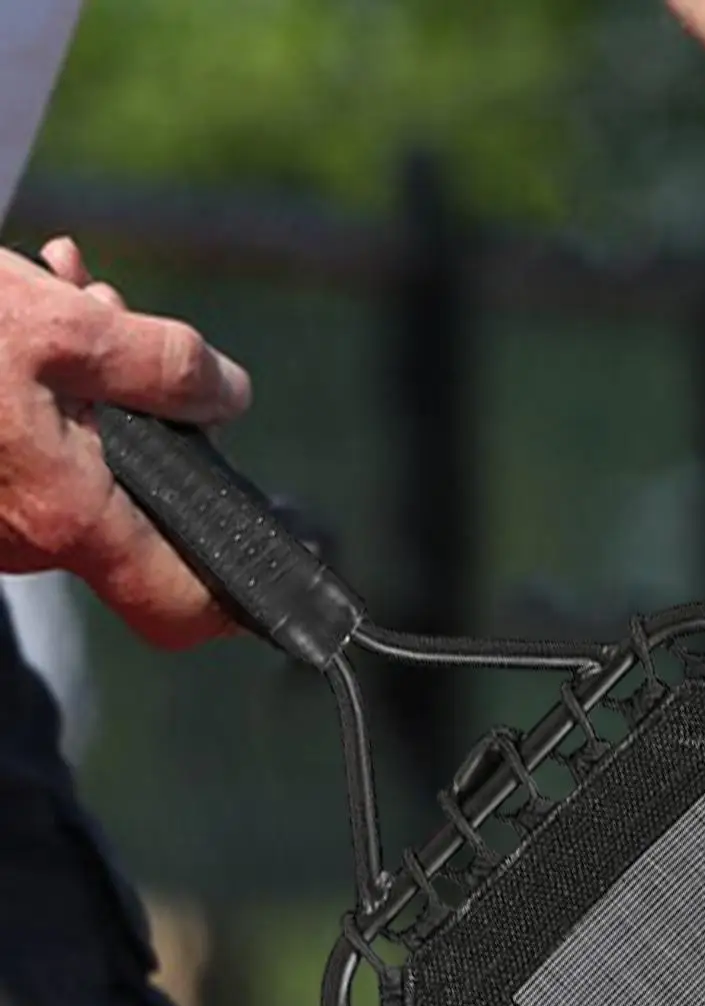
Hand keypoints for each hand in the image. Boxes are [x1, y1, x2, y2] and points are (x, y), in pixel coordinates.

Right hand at [0, 238, 251, 647]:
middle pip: (132, 513)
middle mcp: (21, 543)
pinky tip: (22, 302)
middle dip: (151, 424)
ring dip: (90, 388)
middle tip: (129, 328)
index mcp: (65, 516)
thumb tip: (229, 395)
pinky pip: (22, 459)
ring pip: (75, 471)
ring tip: (68, 290)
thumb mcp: (62, 325)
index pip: (178, 607)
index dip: (233, 601)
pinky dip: (36, 394)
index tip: (272, 571)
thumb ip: (161, 366)